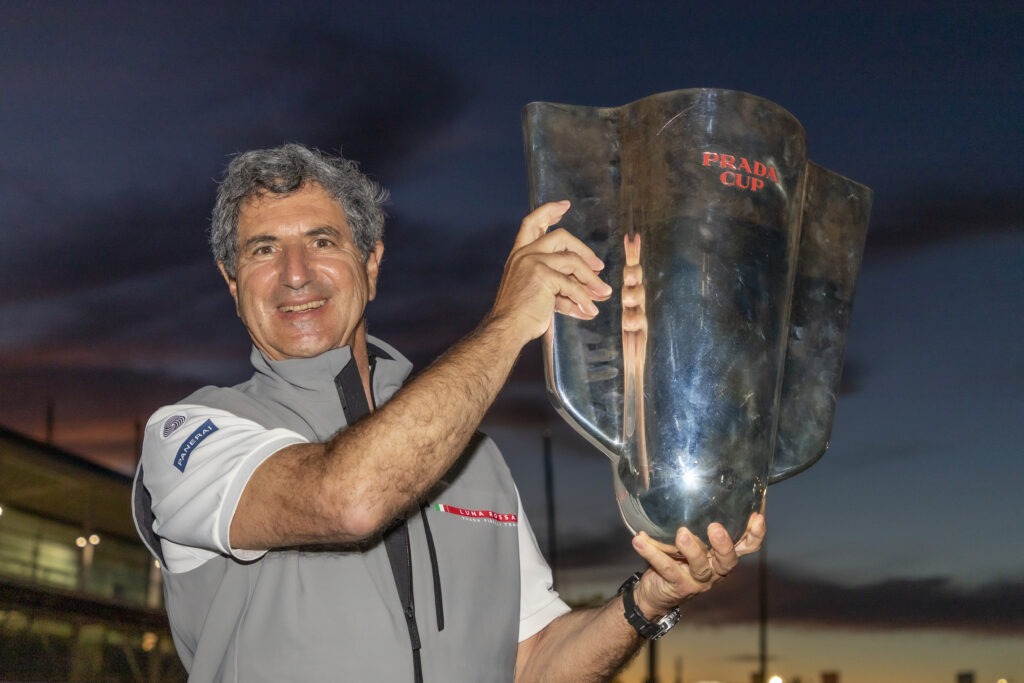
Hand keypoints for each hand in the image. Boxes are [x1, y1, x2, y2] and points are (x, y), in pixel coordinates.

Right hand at [488, 201, 611, 345]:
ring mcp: (532, 262)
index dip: (548, 211)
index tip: (564, 206)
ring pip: (572, 261)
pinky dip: (584, 299)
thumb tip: (592, 290)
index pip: (531, 223)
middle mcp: (524, 254)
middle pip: (560, 236)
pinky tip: (589, 311)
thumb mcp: (539, 292)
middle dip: (584, 250)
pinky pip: (572, 284)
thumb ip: (561, 284)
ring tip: (603, 293)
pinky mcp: (543, 275)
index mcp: (519, 255)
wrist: (507, 329)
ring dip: (591, 279)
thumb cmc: (521, 316)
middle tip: (599, 266)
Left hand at [630, 513, 765, 617]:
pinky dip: (652, 552)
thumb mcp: (691, 540)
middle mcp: (715, 570)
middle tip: (715, 527)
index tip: (757, 516)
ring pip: (700, 566)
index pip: (747, 546)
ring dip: (691, 549)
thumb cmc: (677, 558)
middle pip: (728, 560)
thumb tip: (690, 480)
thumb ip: (696, 521)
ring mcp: (697, 581)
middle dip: (724, 544)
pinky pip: (666, 568)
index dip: (755, 534)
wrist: (656, 593)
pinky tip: (639, 539)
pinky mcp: (678, 587)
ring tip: (681, 533)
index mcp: (721, 556)